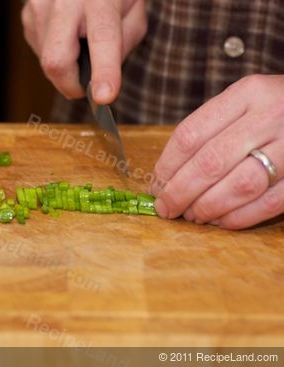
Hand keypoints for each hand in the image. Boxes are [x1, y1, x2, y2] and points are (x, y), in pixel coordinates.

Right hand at [21, 0, 146, 103]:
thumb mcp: (134, 12)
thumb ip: (123, 45)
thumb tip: (101, 80)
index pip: (102, 39)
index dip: (104, 71)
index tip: (103, 97)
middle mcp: (64, 1)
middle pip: (56, 61)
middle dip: (71, 85)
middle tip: (87, 87)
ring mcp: (38, 8)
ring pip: (47, 62)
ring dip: (67, 66)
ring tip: (79, 42)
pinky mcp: (26, 17)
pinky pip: (40, 52)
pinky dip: (56, 53)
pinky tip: (66, 35)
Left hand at [151, 74, 283, 229]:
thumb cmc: (278, 109)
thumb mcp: (246, 102)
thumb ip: (211, 129)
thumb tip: (167, 175)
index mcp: (248, 93)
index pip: (191, 134)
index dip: (166, 166)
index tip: (156, 185)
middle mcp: (272, 115)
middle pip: (210, 162)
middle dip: (180, 193)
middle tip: (166, 209)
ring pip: (240, 185)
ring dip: (208, 207)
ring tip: (192, 216)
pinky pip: (269, 203)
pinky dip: (239, 217)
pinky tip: (222, 221)